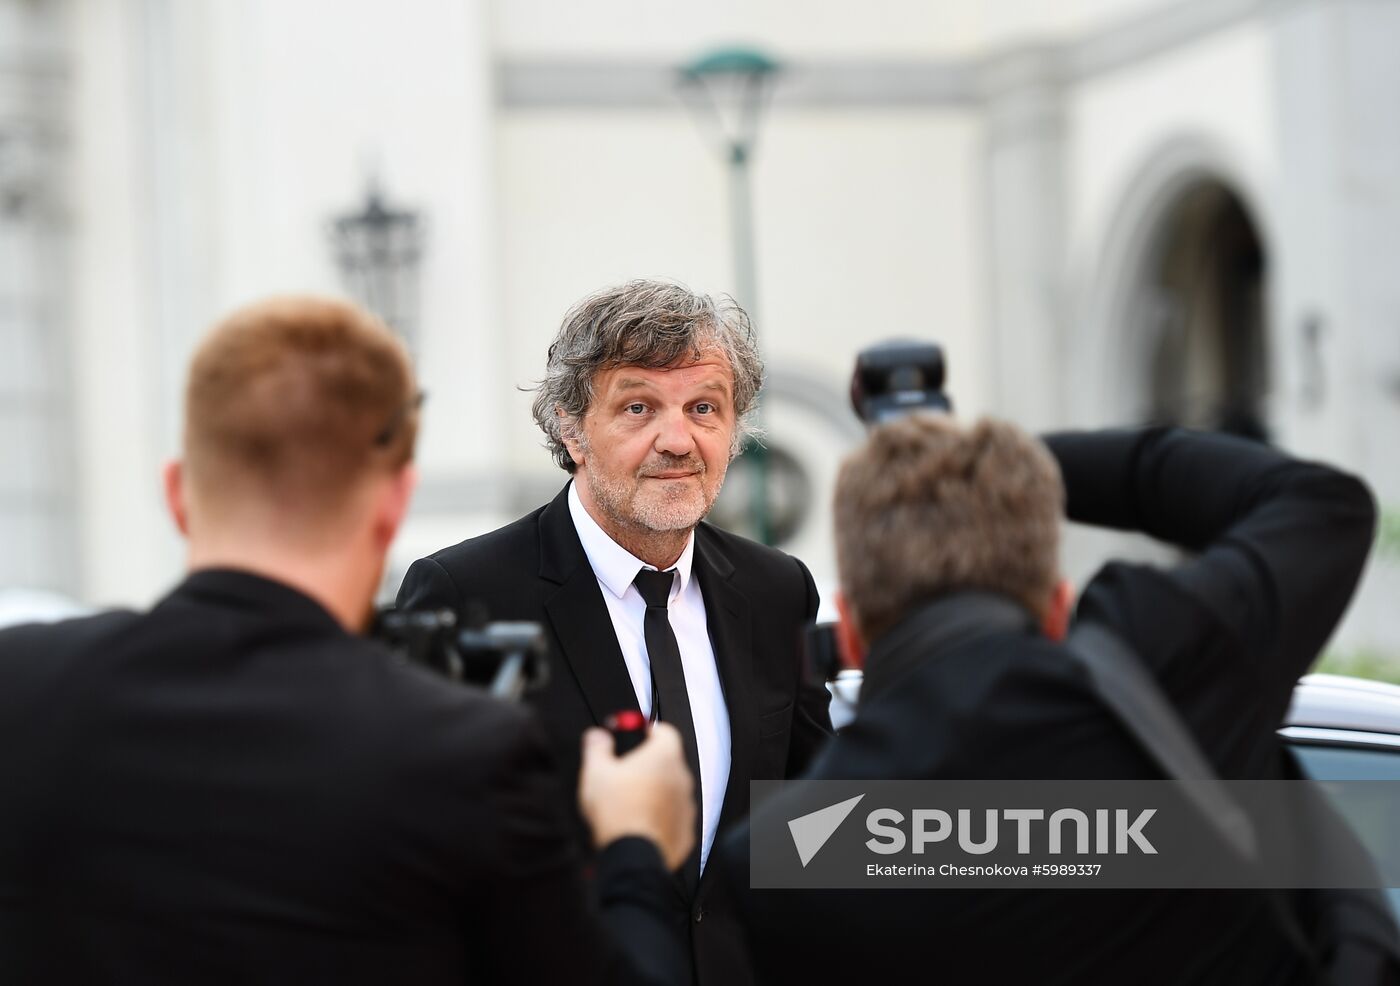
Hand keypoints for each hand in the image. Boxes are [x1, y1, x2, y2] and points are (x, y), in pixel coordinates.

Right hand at [578, 722, 695, 871]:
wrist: (632, 855)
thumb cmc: (618, 813)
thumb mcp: (596, 772)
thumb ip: (597, 748)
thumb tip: (597, 737)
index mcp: (664, 756)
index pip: (663, 730)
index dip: (646, 730)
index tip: (632, 735)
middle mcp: (682, 778)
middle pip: (667, 761)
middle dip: (647, 764)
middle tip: (623, 772)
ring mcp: (686, 806)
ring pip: (670, 790)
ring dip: (654, 792)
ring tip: (627, 802)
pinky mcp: (685, 830)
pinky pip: (672, 817)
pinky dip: (659, 817)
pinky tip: (638, 823)